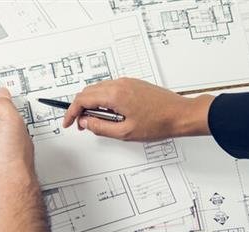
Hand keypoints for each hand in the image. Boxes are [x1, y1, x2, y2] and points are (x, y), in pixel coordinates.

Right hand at [62, 78, 214, 140]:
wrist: (180, 114)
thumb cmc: (158, 123)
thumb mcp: (125, 132)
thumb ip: (100, 127)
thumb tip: (86, 123)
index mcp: (115, 95)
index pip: (83, 100)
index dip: (71, 112)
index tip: (68, 122)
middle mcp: (119, 84)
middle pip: (88, 92)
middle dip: (80, 108)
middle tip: (81, 124)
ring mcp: (127, 82)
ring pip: (99, 89)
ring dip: (92, 103)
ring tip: (96, 121)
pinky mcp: (133, 84)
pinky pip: (110, 88)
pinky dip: (103, 99)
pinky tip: (109, 113)